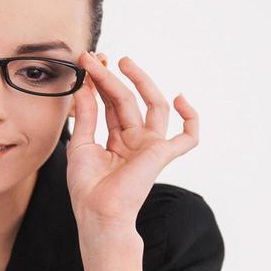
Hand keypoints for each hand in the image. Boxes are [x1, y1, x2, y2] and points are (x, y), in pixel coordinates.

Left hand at [67, 54, 198, 235]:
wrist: (97, 212)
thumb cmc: (87, 187)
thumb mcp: (79, 145)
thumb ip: (85, 115)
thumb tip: (83, 86)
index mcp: (117, 140)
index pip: (111, 105)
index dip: (101, 84)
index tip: (88, 64)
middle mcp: (136, 140)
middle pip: (127, 101)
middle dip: (112, 78)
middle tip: (97, 58)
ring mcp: (150, 146)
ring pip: (152, 106)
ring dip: (139, 82)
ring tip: (122, 62)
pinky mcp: (162, 155)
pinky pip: (188, 137)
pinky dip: (191, 118)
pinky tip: (179, 98)